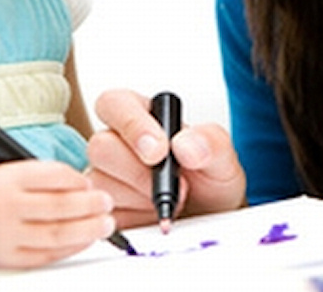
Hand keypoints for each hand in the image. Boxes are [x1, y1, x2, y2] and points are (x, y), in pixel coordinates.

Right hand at [0, 160, 114, 269]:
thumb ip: (32, 176)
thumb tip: (77, 185)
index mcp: (3, 178)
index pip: (55, 176)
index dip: (79, 180)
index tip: (90, 183)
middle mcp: (4, 207)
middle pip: (61, 207)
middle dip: (91, 205)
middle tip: (107, 202)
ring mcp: (4, 237)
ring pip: (58, 235)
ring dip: (88, 229)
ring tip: (105, 223)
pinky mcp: (5, 260)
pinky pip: (46, 256)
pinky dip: (69, 249)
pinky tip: (82, 241)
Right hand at [87, 89, 245, 227]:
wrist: (211, 218)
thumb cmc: (210, 179)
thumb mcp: (223, 157)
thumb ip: (210, 142)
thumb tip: (185, 145)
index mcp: (142, 116)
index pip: (115, 103)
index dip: (132, 125)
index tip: (159, 151)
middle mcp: (117, 143)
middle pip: (101, 146)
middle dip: (139, 172)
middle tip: (175, 187)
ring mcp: (107, 178)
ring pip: (101, 183)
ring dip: (140, 199)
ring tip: (170, 202)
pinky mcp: (104, 211)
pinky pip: (100, 215)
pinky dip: (129, 220)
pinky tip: (153, 216)